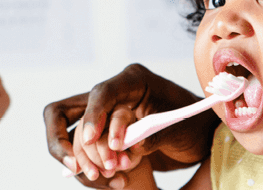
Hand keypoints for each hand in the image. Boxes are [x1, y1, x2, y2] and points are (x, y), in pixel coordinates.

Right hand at [44, 63, 217, 187]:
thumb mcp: (180, 128)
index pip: (101, 93)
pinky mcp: (102, 138)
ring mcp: (103, 118)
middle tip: (77, 167)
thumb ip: (154, 135)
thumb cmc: (193, 125)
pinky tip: (117, 181)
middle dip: (62, 141)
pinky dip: (94, 171)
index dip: (92, 115)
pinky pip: (83, 155)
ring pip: (70, 138)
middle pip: (63, 112)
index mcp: (132, 82)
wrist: (200, 139)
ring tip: (109, 176)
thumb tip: (130, 147)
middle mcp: (111, 97)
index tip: (89, 140)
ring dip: (83, 161)